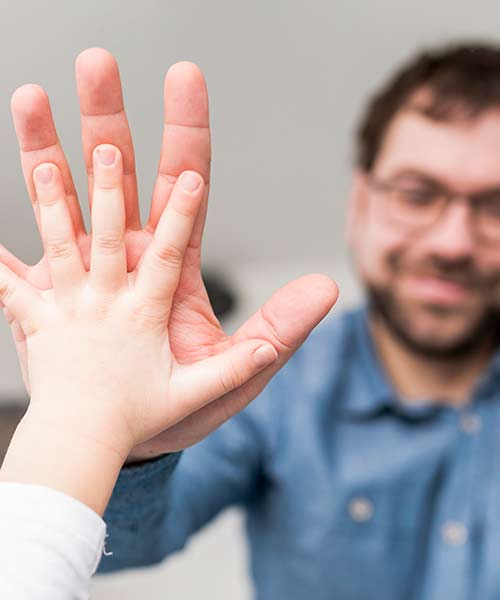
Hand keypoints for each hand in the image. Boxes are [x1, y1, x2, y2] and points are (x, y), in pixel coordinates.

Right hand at [1, 48, 337, 459]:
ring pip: (69, 197)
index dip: (186, 131)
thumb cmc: (186, 405)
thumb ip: (279, 329)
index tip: (183, 78)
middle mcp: (131, 254)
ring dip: (49, 150)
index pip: (186, 183)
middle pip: (120, 173)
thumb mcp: (239, 369)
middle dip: (108, 118)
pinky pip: (29, 250)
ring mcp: (89, 269)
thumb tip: (328, 287)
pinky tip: (1, 179)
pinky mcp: (53, 293)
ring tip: (29, 98)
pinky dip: (16, 220)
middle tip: (98, 63)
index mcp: (176, 262)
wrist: (135, 433)